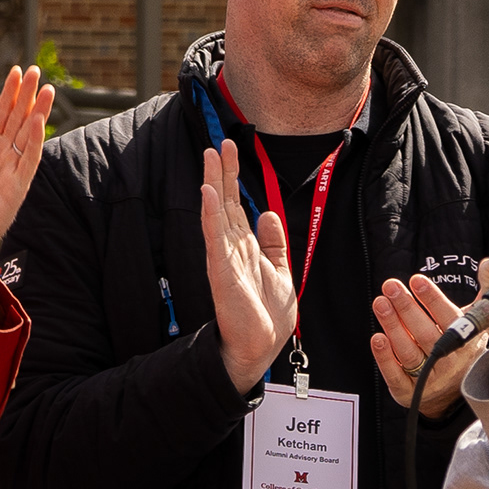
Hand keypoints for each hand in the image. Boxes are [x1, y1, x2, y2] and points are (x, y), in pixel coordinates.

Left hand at [0, 66, 56, 320]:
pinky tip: (37, 122)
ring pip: (28, 135)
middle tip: (36, 71)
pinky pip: (28, 160)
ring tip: (47, 90)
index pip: (2, 112)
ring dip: (37, 113)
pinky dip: (34, 141)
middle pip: (19, 118)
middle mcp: (1, 153)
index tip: (18, 71)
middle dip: (27, 95)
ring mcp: (11, 168)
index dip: (10, 92)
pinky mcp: (17, 186)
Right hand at [202, 145, 298, 389]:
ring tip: (210, 156)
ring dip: (214, 183)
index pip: (237, 204)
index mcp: (246, 246)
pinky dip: (212, 214)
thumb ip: (273, 244)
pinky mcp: (222, 270)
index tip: (232, 148)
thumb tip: (268, 214)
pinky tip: (208, 193)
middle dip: (223, 171)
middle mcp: (232, 247)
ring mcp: (224, 257)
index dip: (234, 176)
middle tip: (220, 142)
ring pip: (218, 212)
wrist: (260, 346)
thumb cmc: (267, 315)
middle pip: (226, 201)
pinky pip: (215, 237)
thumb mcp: (280, 272)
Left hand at [370, 272, 487, 415]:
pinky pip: (395, 375)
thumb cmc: (460, 354)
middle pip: (425, 333)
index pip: (447, 318)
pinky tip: (377, 338)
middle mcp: (449, 362)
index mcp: (465, 343)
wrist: (454, 399)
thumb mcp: (473, 332)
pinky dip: (384, 357)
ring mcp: (429, 379)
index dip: (431, 299)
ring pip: (408, 351)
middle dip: (406, 307)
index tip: (416, 280)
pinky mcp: (409, 392)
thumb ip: (474, 308)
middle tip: (391, 286)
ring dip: (392, 326)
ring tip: (380, 303)